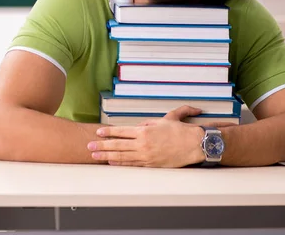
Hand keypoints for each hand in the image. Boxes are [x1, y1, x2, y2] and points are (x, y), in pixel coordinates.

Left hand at [87, 106, 205, 167]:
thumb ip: (150, 121)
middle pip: (117, 145)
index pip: (121, 131)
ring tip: (95, 156)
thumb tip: (140, 125)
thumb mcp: (165, 118)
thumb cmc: (181, 131)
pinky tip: (112, 163)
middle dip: (102, 145)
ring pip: (122, 156)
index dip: (108, 132)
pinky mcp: (151, 164)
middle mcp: (143, 143)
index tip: (98, 133)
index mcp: (144, 130)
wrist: (195, 145)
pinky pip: (132, 164)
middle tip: (89, 146)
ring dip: (107, 156)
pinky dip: (121, 164)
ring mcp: (146, 155)